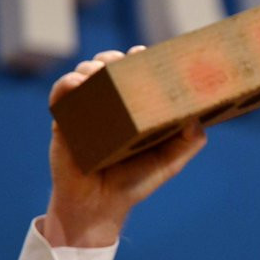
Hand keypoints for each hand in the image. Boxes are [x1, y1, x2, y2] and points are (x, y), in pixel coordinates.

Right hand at [42, 46, 207, 246]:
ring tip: (101, 71)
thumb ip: (188, 143)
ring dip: (91, 67)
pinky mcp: (63, 122)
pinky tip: (78, 83)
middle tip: (121, 61)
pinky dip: (68, 84)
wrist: (100, 207)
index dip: (138, 59)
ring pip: (83, 75)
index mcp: (133, 109)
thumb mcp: (169, 162)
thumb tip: (198, 119)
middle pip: (107, 68)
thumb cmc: (134, 182)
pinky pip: (61, 96)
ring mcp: (84, 111)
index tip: (143, 51)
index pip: (134, 75)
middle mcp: (108, 105)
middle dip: (112, 58)